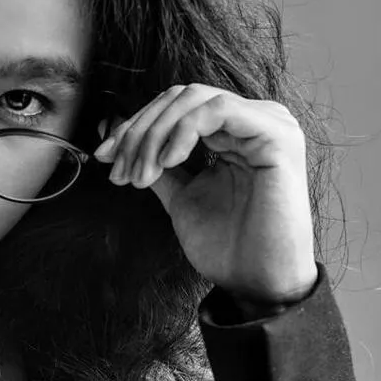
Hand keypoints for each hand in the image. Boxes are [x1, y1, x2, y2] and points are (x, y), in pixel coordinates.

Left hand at [93, 84, 317, 303]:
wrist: (257, 283)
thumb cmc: (226, 246)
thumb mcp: (179, 196)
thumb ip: (156, 163)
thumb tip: (115, 131)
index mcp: (234, 132)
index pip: (175, 106)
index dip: (134, 127)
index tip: (104, 157)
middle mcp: (253, 119)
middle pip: (179, 98)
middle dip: (139, 132)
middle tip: (120, 171)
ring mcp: (268, 123)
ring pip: (193, 99)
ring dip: (155, 135)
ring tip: (142, 176)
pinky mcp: (276, 135)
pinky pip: (218, 110)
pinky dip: (183, 131)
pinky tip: (168, 161)